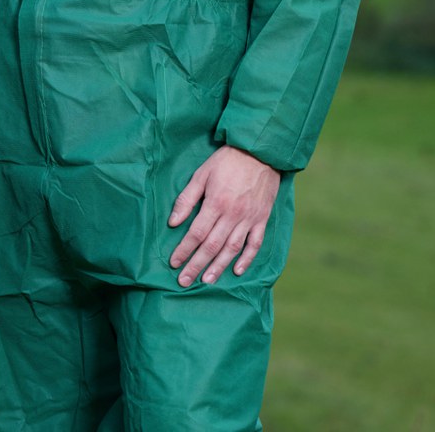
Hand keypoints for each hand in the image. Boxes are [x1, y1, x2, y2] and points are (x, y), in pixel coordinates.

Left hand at [167, 145, 281, 286]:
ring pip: (232, 249)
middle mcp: (233, 216)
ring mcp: (249, 219)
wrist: (260, 152)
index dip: (184, 250)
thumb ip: (186, 199)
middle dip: (196, 265)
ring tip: (206, 280)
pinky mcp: (262, 219)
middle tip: (184, 281)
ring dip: (218, 267)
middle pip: (212, 246)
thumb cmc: (226, 162)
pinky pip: (255, 244)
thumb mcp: (201, 174)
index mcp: (215, 204)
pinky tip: (237, 270)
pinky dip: (247, 259)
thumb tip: (173, 222)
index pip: (196, 234)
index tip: (173, 263)